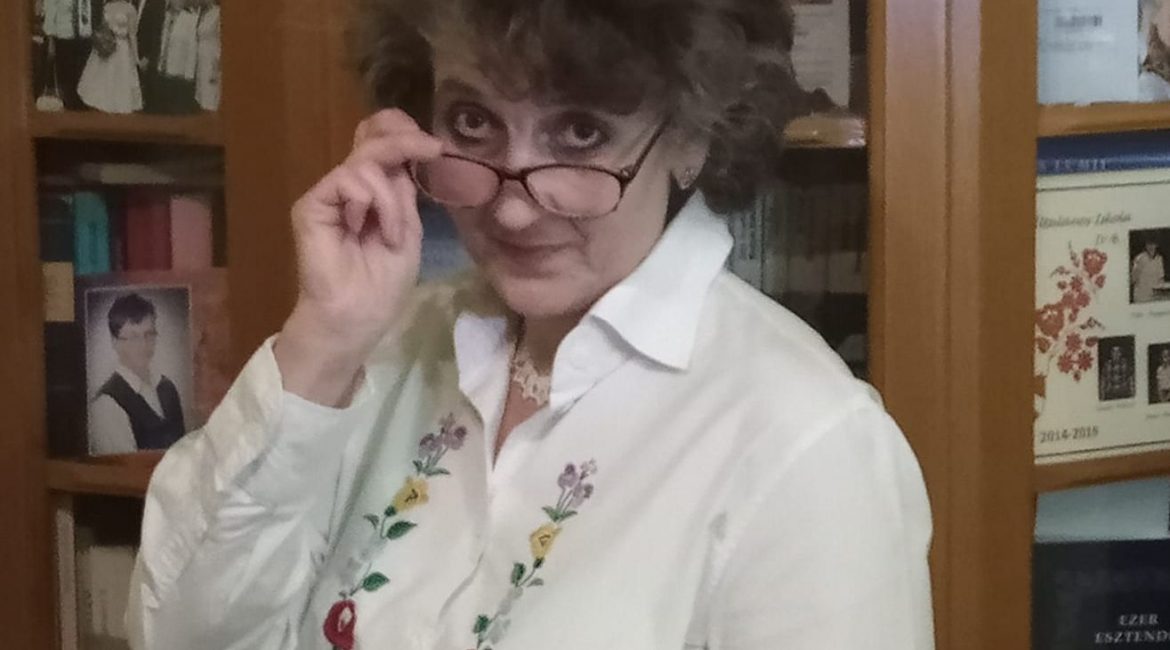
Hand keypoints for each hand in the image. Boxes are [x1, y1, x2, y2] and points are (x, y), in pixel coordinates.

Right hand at [276, 109, 441, 405]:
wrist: (357, 317)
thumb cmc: (384, 284)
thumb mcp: (409, 233)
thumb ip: (403, 194)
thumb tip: (405, 153)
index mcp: (375, 192)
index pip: (380, 143)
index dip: (400, 130)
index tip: (433, 144)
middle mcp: (350, 187)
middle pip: (370, 140)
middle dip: (403, 139)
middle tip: (431, 148)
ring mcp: (330, 195)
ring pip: (365, 163)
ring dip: (391, 199)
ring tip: (393, 234)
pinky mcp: (312, 205)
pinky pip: (347, 181)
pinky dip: (372, 201)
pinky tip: (370, 229)